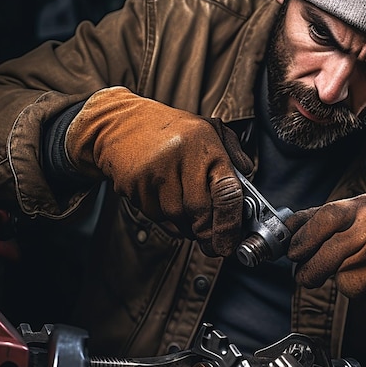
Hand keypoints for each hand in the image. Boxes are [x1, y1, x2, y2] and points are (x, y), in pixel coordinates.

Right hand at [65, 86, 252, 256]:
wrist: (119, 123)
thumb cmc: (169, 129)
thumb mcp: (208, 128)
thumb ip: (233, 151)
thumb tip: (247, 176)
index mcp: (204, 143)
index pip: (226, 191)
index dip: (231, 223)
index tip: (231, 242)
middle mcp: (180, 157)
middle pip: (200, 213)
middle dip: (208, 233)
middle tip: (213, 242)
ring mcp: (155, 172)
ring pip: (177, 218)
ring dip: (186, 224)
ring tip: (185, 206)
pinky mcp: (135, 185)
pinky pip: (156, 216)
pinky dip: (165, 217)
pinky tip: (163, 198)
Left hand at [285, 194, 365, 320]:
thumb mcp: (352, 215)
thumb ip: (318, 221)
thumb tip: (283, 231)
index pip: (328, 216)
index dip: (305, 237)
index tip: (292, 253)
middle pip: (335, 253)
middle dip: (312, 269)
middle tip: (305, 277)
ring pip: (350, 282)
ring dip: (345, 283)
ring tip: (361, 271)